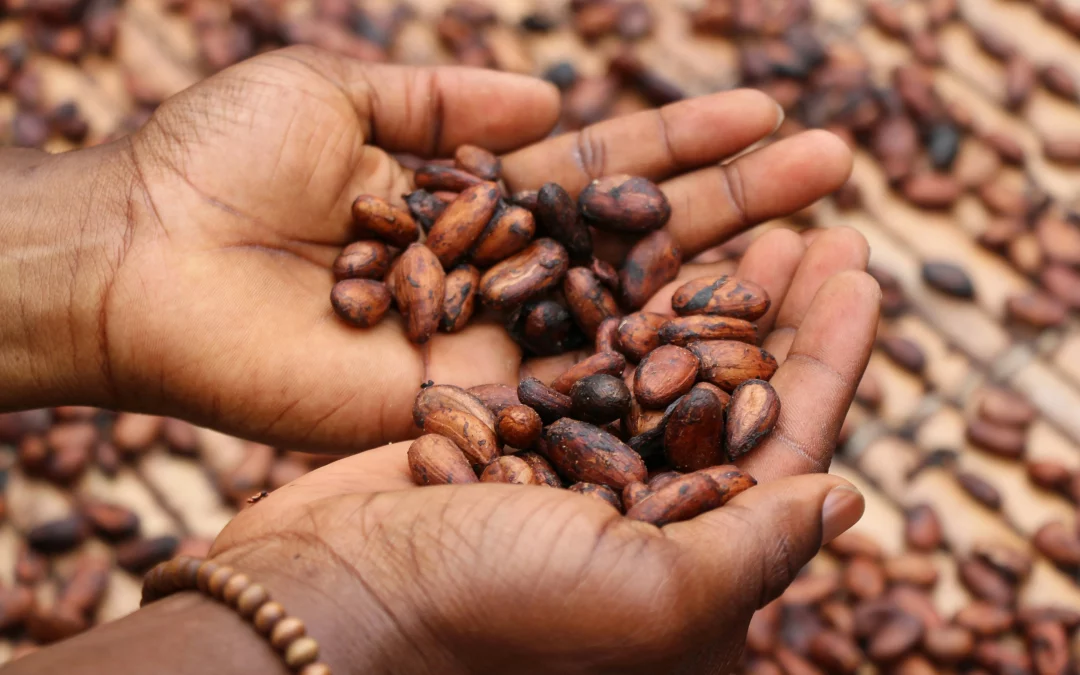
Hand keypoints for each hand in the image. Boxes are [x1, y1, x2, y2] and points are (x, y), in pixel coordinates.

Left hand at [25, 46, 853, 451]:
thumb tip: (548, 100)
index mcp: (472, 196)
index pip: (602, 170)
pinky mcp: (463, 403)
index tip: (767, 109)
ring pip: (626, 312)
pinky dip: (651, 366)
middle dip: (736, 201)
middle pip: (636, 241)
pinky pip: (570, 384)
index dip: (683, 142)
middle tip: (833, 163)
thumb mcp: (335, 90)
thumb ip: (445, 100)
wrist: (138, 260)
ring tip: (822, 234)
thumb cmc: (218, 162)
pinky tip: (738, 339)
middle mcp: (498, 273)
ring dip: (722, 278)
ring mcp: (490, 341)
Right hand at [209, 228, 877, 672]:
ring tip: (747, 231)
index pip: (790, 453)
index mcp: (695, 578)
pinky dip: (625, 308)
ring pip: (666, 372)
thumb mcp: (647, 597)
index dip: (830, 360)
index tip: (861, 276)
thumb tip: (848, 498)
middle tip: (816, 233)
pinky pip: (591, 364)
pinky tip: (647, 256)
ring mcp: (577, 479)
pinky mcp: (516, 440)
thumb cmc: (488, 613)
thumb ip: (753, 551)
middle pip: (734, 400)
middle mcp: (644, 529)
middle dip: (777, 317)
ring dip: (707, 300)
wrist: (331, 596)